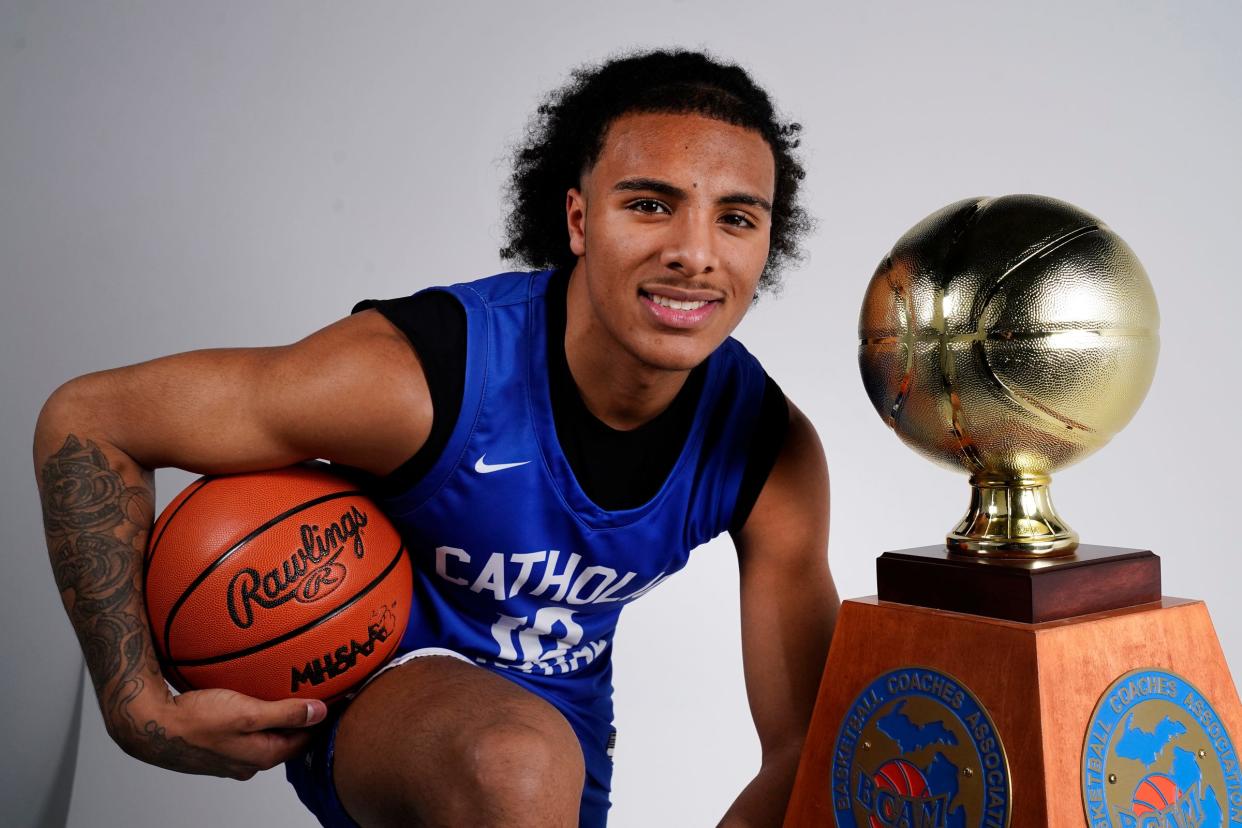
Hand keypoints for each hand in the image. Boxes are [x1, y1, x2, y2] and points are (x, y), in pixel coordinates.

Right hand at [114, 688, 328, 779]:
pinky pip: (245, 727)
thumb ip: (285, 713)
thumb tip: (320, 712)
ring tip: (290, 689)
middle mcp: (249, 761)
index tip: (339, 699)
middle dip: (303, 719)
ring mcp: (231, 754)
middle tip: (319, 691)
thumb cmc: (195, 720)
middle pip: (286, 738)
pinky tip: (254, 692)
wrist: (149, 727)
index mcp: (262, 757)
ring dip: (278, 715)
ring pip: (265, 733)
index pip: (305, 742)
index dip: (323, 722)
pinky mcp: (217, 743)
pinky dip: (256, 712)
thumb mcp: (247, 714)